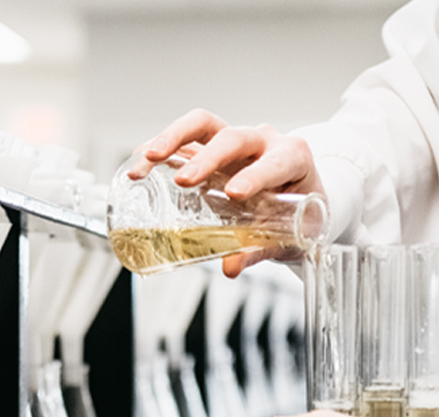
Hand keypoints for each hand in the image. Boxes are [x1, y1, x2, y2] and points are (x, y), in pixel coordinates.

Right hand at [131, 109, 324, 276]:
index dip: (256, 175)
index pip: (275, 161)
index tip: (235, 194)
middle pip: (232, 137)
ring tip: (148, 157)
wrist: (296, 199)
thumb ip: (257, 250)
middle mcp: (262, 142)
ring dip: (174, 138)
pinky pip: (184, 139)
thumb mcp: (285, 236)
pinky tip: (140, 163)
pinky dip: (161, 147)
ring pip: (203, 125)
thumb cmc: (298, 215)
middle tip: (185, 179)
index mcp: (291, 158)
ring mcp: (233, 142)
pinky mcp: (210, 147)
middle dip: (206, 157)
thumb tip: (230, 267)